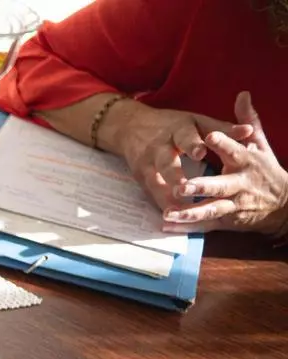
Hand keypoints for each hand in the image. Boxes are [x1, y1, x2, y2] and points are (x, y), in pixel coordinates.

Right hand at [103, 99, 249, 219]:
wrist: (130, 125)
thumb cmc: (172, 124)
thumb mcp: (196, 122)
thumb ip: (222, 130)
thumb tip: (249, 132)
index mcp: (178, 129)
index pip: (185, 137)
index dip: (192, 145)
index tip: (201, 153)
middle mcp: (160, 146)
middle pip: (166, 161)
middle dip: (173, 175)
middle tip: (184, 187)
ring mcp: (147, 163)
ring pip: (155, 181)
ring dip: (165, 196)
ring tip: (177, 210)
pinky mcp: (140, 175)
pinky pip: (150, 192)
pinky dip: (160, 203)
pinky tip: (170, 215)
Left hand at [163, 92, 287, 235]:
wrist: (283, 205)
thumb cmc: (265, 170)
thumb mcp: (260, 144)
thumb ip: (247, 121)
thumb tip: (242, 94)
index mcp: (246, 162)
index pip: (235, 150)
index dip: (223, 143)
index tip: (209, 136)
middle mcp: (240, 184)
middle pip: (220, 186)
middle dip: (201, 187)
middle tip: (181, 187)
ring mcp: (233, 205)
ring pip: (211, 209)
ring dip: (189, 212)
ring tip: (168, 213)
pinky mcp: (227, 220)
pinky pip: (205, 224)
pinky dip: (186, 227)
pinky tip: (167, 226)